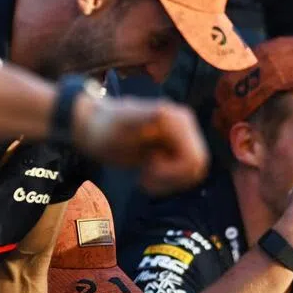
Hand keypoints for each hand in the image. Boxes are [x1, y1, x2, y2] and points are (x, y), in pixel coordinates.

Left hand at [75, 96, 209, 194]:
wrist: (96, 129)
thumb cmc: (105, 128)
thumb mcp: (122, 124)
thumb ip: (144, 117)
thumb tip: (165, 110)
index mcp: (178, 119)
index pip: (193, 159)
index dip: (171, 173)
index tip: (145, 169)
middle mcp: (187, 125)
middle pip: (197, 167)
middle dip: (171, 179)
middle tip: (145, 176)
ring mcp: (186, 136)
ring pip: (194, 173)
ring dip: (169, 182)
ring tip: (146, 176)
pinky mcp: (182, 147)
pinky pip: (188, 173)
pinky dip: (169, 181)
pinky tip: (149, 174)